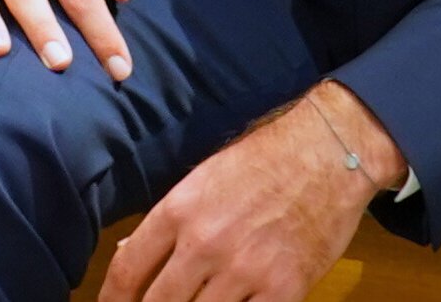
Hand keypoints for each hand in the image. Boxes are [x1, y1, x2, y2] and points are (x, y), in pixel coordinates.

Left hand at [107, 83, 402, 301]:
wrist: (328, 154)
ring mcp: (245, 270)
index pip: (128, 268)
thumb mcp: (203, 179)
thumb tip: (131, 251)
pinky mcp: (283, 289)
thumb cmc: (264, 160)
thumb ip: (169, 221)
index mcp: (179, 210)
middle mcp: (205, 243)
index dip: (112, 298)